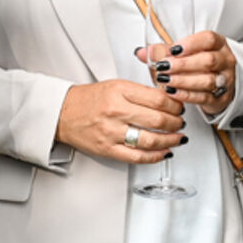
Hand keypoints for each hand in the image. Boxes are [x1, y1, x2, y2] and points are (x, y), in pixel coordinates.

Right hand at [56, 79, 184, 163]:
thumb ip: (140, 93)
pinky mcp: (107, 149)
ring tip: (178, 137)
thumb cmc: (89, 99)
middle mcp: (116, 111)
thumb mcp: (115, 85)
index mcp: (119, 91)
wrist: (62, 112)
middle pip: (158, 120)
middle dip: (176, 122)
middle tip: (180, 122)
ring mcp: (111, 132)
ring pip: (151, 140)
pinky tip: (164, 152)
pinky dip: (155, 156)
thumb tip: (167, 101)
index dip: (175, 105)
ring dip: (171, 140)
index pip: (158, 99)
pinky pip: (138, 157)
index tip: (179, 107)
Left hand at [137, 30, 236, 114]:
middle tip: (165, 66)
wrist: (218, 86)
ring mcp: (225, 80)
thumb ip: (163, 51)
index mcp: (218, 44)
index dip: (191, 44)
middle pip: (208, 60)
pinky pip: (204, 97)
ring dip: (184, 81)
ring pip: (207, 80)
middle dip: (184, 64)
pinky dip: (186, 95)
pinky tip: (172, 93)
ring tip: (166, 80)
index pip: (209, 39)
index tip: (174, 49)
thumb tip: (142, 52)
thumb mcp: (184, 54)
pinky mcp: (221, 98)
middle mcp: (225, 60)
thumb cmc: (200, 65)